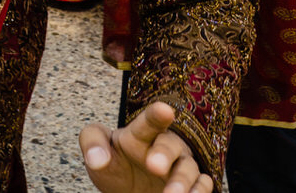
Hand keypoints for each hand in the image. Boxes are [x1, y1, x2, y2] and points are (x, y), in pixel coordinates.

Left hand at [80, 101, 211, 192]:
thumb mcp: (96, 149)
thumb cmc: (112, 163)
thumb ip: (92, 144)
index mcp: (140, 133)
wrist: (126, 191)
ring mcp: (180, 167)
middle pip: (170, 145)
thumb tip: (97, 158)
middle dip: (164, 154)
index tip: (164, 110)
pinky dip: (199, 191)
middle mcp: (164, 146)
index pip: (149, 122)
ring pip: (189, 168)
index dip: (157, 115)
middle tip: (153, 166)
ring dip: (182, 182)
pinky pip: (203, 184)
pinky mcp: (192, 185)